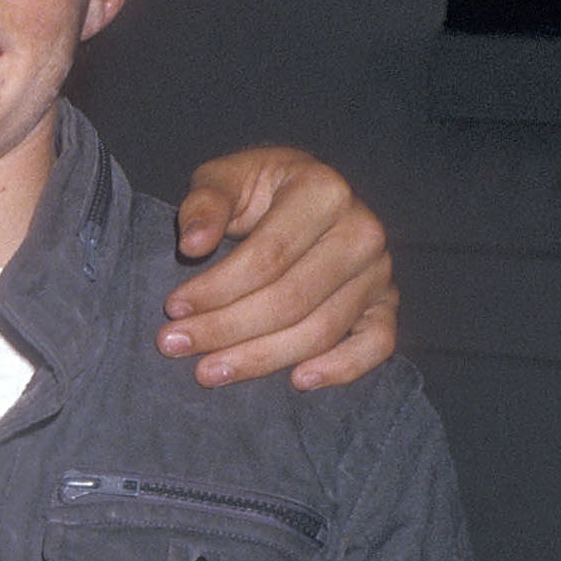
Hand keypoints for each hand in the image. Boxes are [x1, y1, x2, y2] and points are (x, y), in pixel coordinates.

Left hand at [159, 148, 396, 389]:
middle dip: (226, 329)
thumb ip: (206, 204)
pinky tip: (298, 381)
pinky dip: (342, 368)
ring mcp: (378, 271)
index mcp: (324, 192)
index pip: (267, 256)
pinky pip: (377, 345)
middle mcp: (361, 232)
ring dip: (261, 359)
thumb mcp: (226, 179)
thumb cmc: (260, 191)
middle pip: (290, 299)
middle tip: (174, 346)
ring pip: (320, 330)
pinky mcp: (386, 303)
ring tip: (208, 371)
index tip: (174, 309)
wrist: (306, 196)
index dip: (217, 288)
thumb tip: (193, 244)